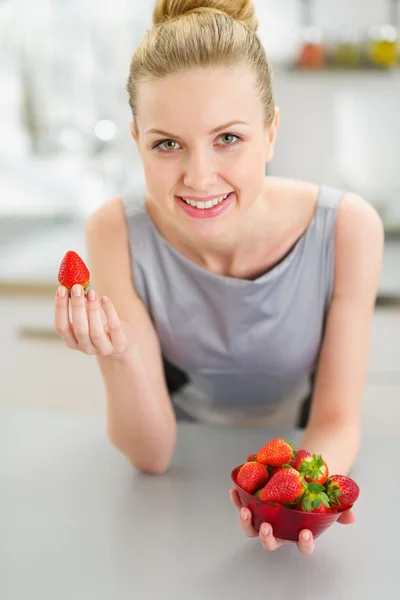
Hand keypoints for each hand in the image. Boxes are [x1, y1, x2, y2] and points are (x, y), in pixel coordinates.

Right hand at [54, 284, 133, 355]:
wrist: (121, 342)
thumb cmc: (100, 326)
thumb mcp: (87, 317)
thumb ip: (80, 305)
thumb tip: (74, 284)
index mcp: (72, 341)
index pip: (61, 327)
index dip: (60, 308)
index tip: (61, 289)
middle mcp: (85, 348)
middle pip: (79, 329)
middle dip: (77, 307)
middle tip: (77, 288)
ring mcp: (102, 349)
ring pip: (95, 331)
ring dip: (93, 309)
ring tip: (92, 292)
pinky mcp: (119, 345)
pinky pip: (114, 327)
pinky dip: (109, 311)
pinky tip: (105, 299)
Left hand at [229, 488, 354, 555]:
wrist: (301, 477)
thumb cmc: (314, 494)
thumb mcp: (329, 499)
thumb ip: (339, 509)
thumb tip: (351, 515)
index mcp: (299, 532)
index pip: (303, 545)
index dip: (303, 543)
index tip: (304, 533)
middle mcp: (280, 530)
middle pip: (271, 542)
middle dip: (266, 537)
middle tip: (266, 527)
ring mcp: (265, 519)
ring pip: (252, 529)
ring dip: (246, 522)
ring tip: (244, 510)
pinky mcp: (253, 506)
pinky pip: (242, 506)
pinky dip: (237, 500)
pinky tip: (234, 490)